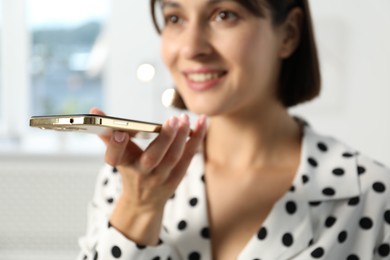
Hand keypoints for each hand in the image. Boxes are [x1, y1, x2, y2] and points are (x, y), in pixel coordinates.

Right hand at [89, 107, 206, 243]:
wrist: (144, 201)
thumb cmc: (130, 169)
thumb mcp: (118, 155)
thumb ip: (108, 134)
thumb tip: (94, 110)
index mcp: (124, 165)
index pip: (115, 158)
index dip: (116, 145)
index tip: (119, 131)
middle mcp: (142, 173)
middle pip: (153, 158)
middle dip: (163, 139)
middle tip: (172, 120)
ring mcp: (162, 177)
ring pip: (174, 158)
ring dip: (182, 137)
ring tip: (185, 118)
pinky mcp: (178, 176)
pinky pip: (189, 156)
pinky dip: (196, 139)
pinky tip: (203, 122)